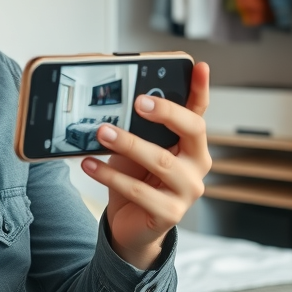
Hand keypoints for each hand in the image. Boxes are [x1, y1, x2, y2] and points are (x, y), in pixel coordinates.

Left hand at [81, 62, 211, 268]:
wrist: (131, 225)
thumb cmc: (137, 179)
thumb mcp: (139, 147)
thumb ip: (139, 127)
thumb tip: (121, 102)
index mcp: (192, 142)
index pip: (199, 110)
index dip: (201, 88)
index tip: (199, 66)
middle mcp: (198, 164)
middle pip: (193, 130)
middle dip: (166, 112)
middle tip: (139, 101)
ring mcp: (188, 189)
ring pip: (161, 161)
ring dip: (128, 143)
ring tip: (102, 132)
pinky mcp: (170, 213)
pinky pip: (138, 192)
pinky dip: (110, 175)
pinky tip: (90, 164)